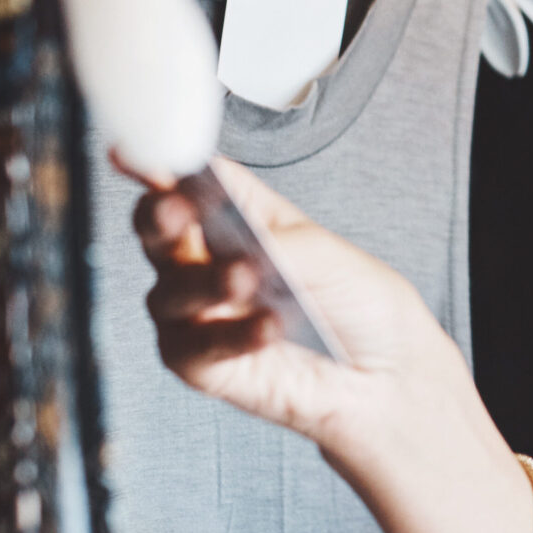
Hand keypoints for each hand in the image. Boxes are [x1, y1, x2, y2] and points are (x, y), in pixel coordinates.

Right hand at [123, 153, 463, 458]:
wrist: (388, 374)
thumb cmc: (361, 304)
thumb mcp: (329, 255)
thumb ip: (276, 242)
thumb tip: (235, 240)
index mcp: (241, 216)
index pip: (192, 183)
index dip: (164, 167)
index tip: (144, 158)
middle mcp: (209, 260)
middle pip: (160, 231)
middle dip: (161, 217)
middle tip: (177, 213)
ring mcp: (200, 312)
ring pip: (171, 291)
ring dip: (207, 282)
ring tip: (247, 279)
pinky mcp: (203, 365)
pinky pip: (195, 348)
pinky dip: (229, 336)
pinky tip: (267, 327)